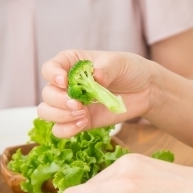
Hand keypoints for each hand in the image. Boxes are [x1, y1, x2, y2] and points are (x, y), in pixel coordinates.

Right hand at [38, 50, 154, 137]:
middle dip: (59, 101)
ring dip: (60, 116)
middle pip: (47, 94)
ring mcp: (71, 104)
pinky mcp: (80, 120)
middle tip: (79, 104)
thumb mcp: (119, 63)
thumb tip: (95, 77)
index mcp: (71, 63)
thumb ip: (106, 69)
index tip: (65, 82)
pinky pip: (61, 129)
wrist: (145, 90)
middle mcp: (66, 84)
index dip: (52, 76)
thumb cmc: (129, 70)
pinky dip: (67, 129)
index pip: (49, 69)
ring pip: (47, 112)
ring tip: (82, 114)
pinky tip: (83, 123)